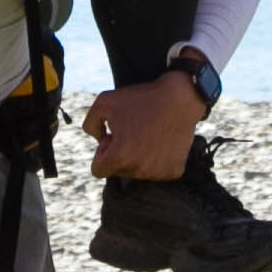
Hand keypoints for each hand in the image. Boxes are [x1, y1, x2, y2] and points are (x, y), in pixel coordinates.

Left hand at [82, 73, 207, 180]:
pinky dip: (157, 159)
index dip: (102, 152)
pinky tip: (161, 141)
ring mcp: (158, 173)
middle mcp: (139, 169)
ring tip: (147, 134)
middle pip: (118, 171)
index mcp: (120, 156)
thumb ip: (90, 124)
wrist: (181, 98)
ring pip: (138, 172)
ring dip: (138, 157)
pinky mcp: (174, 171)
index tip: (113, 137)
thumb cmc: (142, 98)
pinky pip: (157, 172)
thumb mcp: (104, 101)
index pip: (98, 170)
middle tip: (132, 132)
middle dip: (120, 154)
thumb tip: (98, 140)